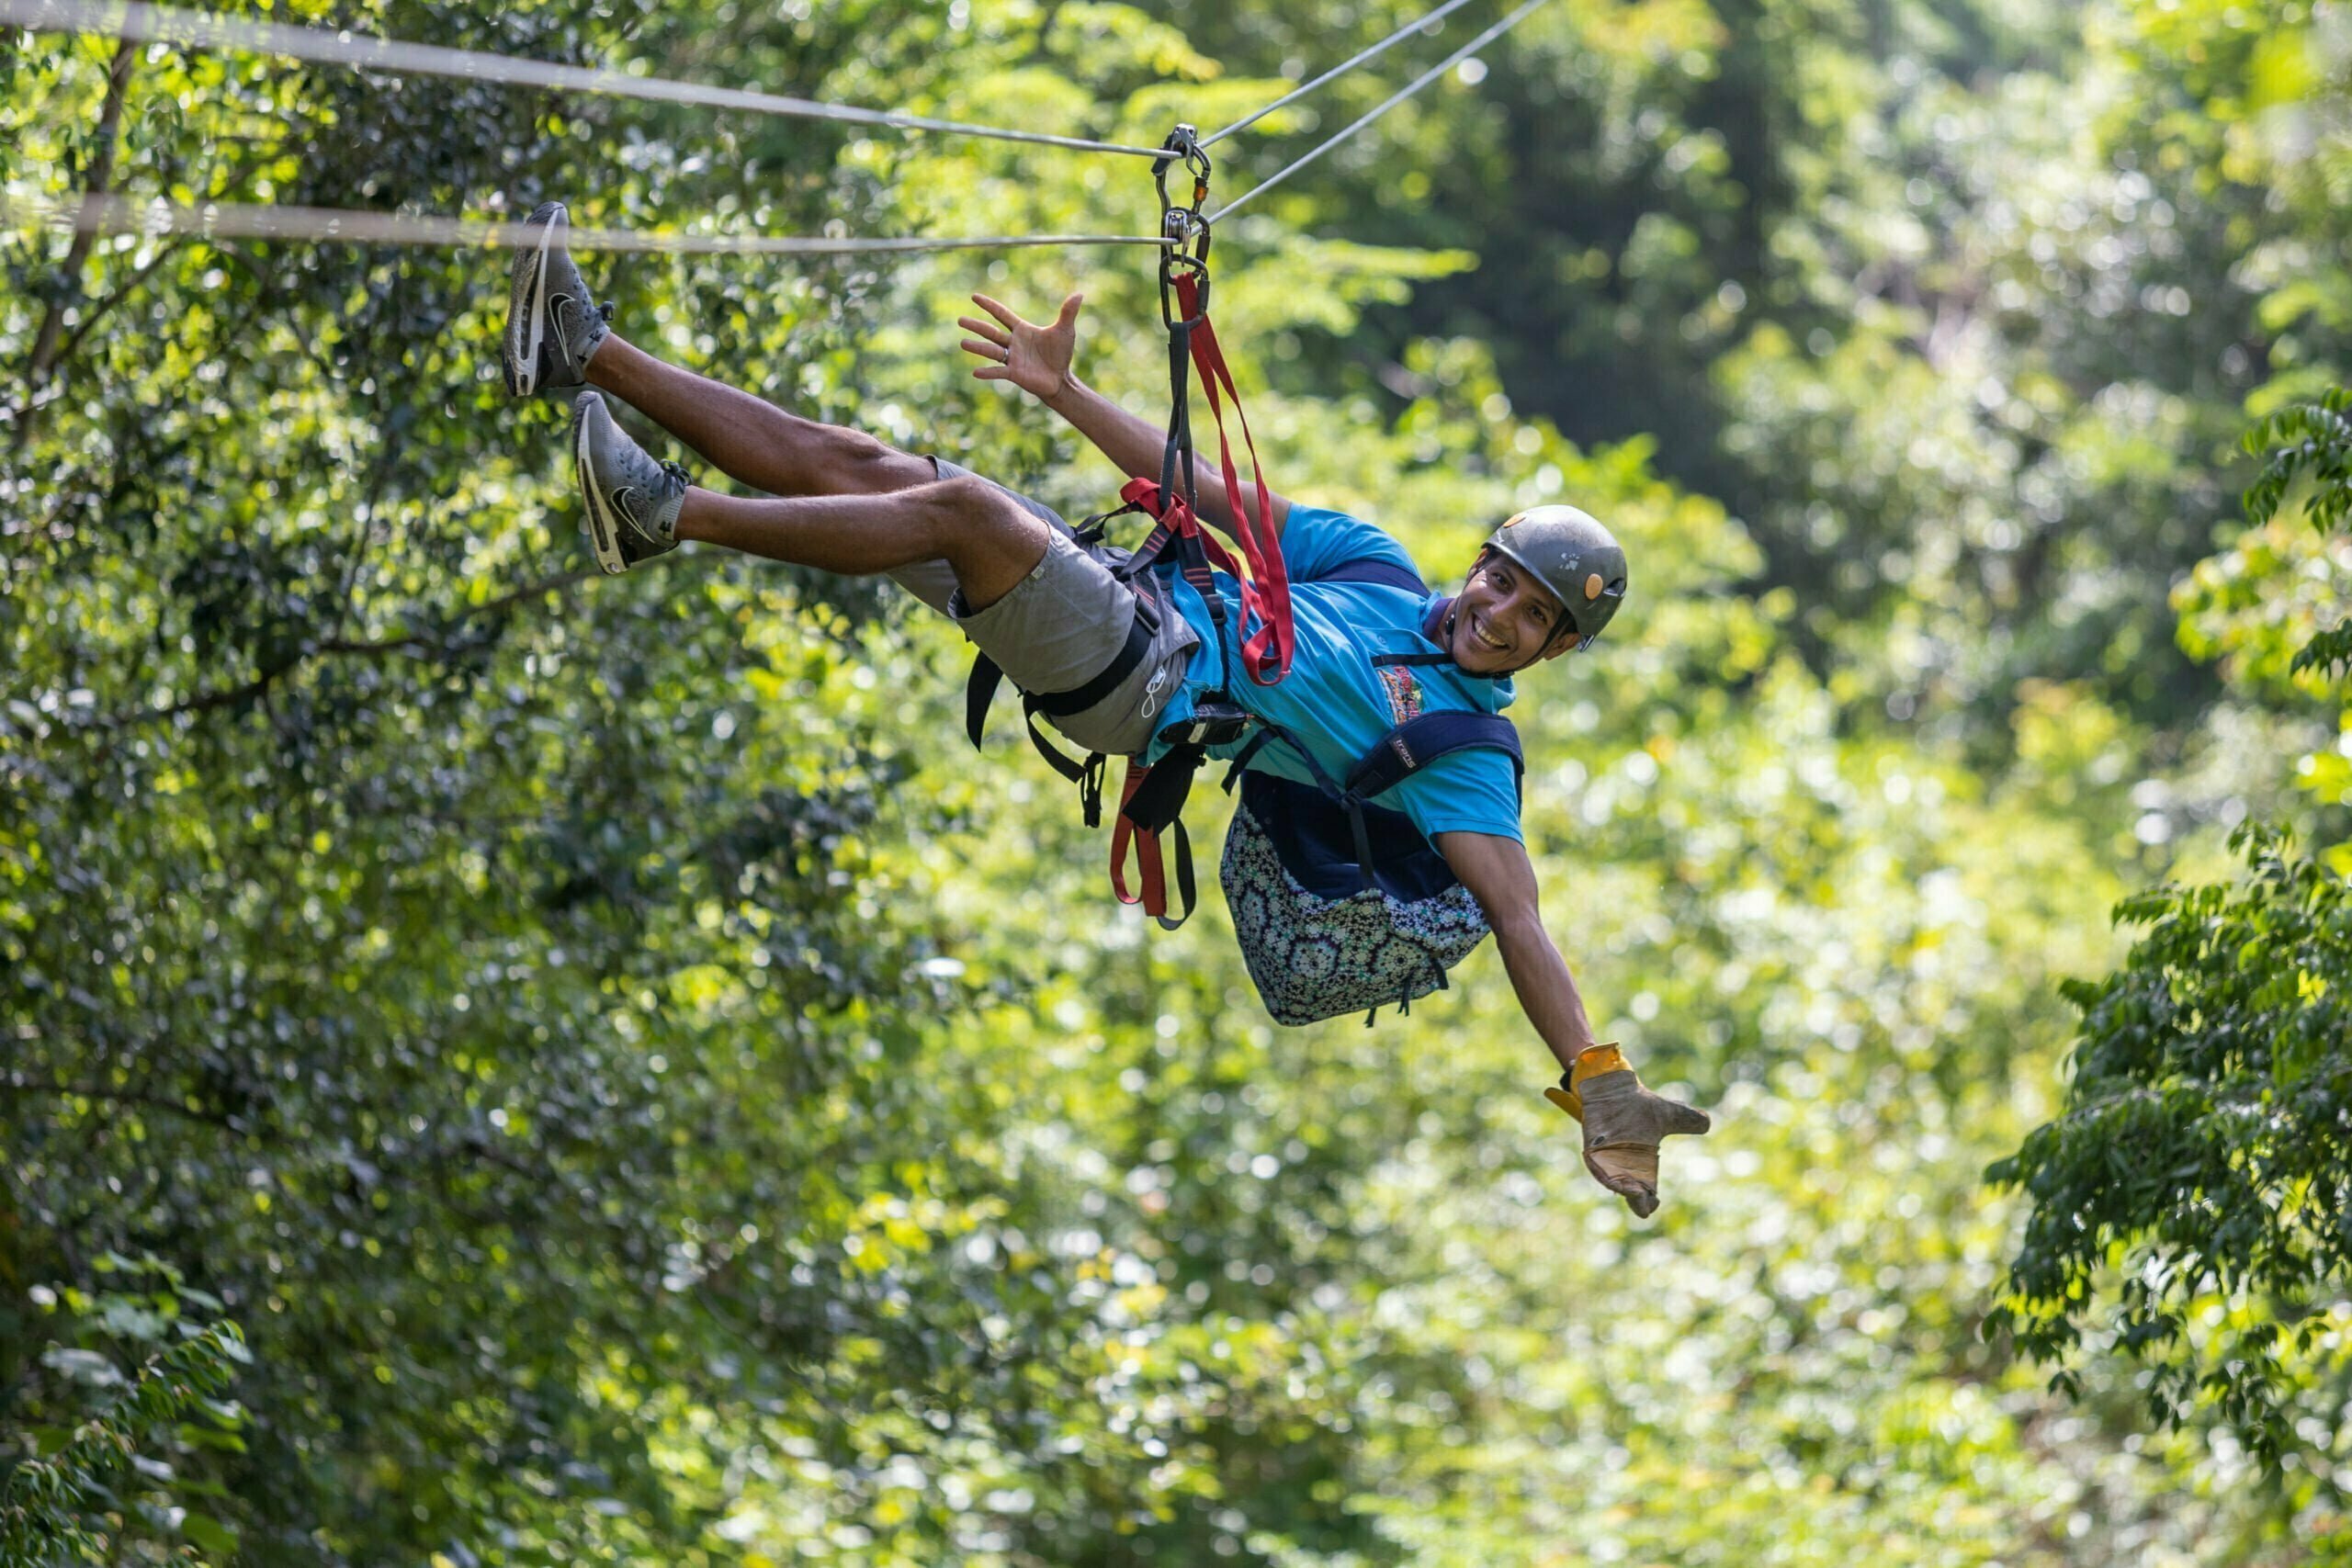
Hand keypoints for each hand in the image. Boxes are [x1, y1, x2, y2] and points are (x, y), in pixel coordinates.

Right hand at [960, 292, 1081, 402]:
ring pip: (991, 351)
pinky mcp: (1014, 374)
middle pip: (991, 332)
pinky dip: (988, 372)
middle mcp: (1013, 343)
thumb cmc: (1060, 354)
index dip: (989, 305)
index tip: (974, 296)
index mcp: (1022, 330)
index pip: (1002, 314)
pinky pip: (998, 372)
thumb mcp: (1065, 331)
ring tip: (962, 343)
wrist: (1060, 379)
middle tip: (959, 320)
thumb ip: (1068, 312)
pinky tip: (975, 372)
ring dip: (977, 347)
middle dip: (976, 326)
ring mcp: (1012, 359)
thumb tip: (1079, 294)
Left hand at [1544, 1044, 1711, 1217]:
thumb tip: (1707, 1123)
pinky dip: (1603, 1173)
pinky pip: (1595, 1164)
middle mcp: (1622, 1164)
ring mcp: (1605, 1156)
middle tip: (1645, 1208)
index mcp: (1642, 1163)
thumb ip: (1687, 1121)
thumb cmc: (1640, 1106)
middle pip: (1629, 1190)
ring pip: (1611, 1180)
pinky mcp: (1592, 1146)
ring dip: (1622, 1188)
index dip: (1647, 1200)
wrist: (1616, 1087)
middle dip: (1636, 1200)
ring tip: (1634, 1195)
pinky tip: (1613, 1179)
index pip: (1644, 1189)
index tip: (1654, 1203)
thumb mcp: (1669, 1114)